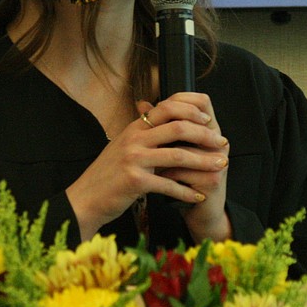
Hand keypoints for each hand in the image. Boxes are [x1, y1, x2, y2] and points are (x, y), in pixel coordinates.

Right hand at [65, 93, 229, 241]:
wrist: (85, 199)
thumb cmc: (108, 175)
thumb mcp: (122, 146)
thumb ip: (142, 131)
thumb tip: (154, 110)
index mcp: (134, 128)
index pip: (167, 107)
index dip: (191, 111)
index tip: (209, 121)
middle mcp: (134, 139)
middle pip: (178, 128)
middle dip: (205, 135)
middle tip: (221, 143)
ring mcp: (134, 159)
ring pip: (178, 156)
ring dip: (203, 162)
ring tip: (219, 166)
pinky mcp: (135, 181)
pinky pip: (169, 184)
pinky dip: (187, 191)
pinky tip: (199, 195)